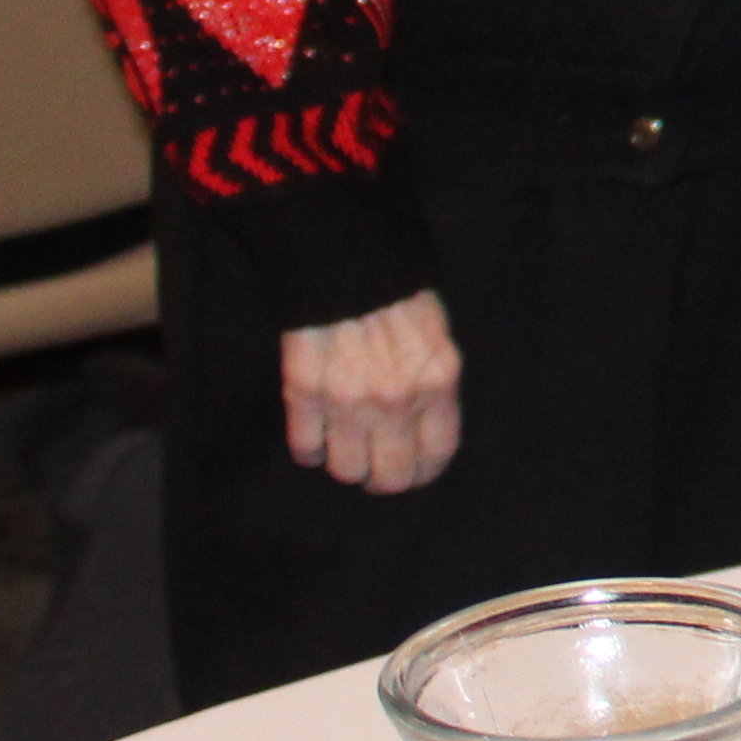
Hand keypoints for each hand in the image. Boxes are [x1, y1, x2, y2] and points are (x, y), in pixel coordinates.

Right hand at [280, 293, 461, 491]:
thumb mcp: (436, 338)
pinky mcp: (304, 394)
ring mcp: (347, 400)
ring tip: (345, 444)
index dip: (423, 472)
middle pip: (391, 476)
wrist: (345, 262)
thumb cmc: (396, 296)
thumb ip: (433, 386)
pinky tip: (315, 435)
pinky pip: (305, 448)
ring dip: (345, 463)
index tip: (413, 473)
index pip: (436, 454)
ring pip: (346, 469)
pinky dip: (309, 449)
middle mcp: (396, 400)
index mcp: (436, 382)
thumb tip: (423, 433)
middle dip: (384, 478)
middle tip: (376, 468)